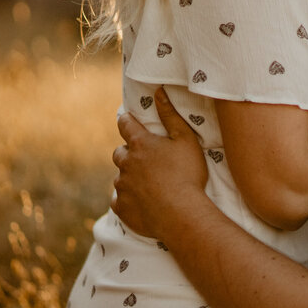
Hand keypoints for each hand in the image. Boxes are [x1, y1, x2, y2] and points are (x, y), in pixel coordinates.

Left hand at [112, 87, 208, 239]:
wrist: (181, 215)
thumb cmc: (188, 175)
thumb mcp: (185, 140)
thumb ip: (170, 115)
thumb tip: (158, 91)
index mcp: (140, 144)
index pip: (125, 124)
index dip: (126, 121)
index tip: (129, 121)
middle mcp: (125, 163)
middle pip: (120, 153)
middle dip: (129, 154)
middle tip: (147, 162)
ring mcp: (121, 187)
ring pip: (120, 178)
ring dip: (130, 178)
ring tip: (150, 186)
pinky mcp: (121, 208)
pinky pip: (119, 201)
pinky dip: (128, 200)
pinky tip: (143, 203)